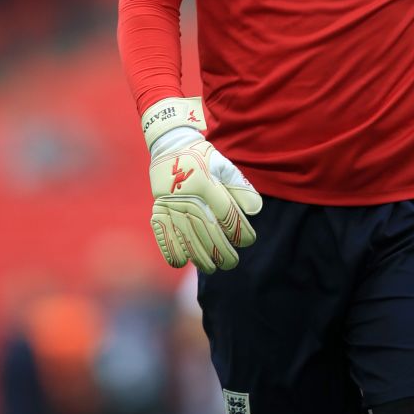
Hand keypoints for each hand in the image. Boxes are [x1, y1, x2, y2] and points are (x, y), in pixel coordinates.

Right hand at [141, 97, 261, 274]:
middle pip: (207, 229)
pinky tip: (182, 262)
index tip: (249, 241)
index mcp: (205, 182)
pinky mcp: (157, 208)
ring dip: (199, 255)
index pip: (226, 213)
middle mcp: (186, 195)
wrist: (170, 145)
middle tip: (232, 263)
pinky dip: (171, 249)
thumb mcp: (224, 165)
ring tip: (212, 267)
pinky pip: (163, 233)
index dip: (239, 230)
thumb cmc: (203, 157)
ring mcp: (169, 203)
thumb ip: (240, 187)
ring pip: (186, 235)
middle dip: (222, 250)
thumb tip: (256, 210)